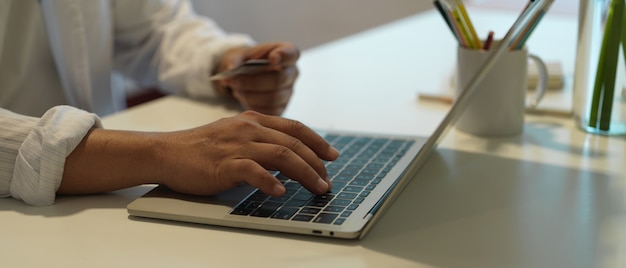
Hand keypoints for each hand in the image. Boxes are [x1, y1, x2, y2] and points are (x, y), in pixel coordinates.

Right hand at [155, 111, 336, 196]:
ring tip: (317, 187)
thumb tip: (287, 157)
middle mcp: (248, 129)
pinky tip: (280, 192)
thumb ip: (259, 140)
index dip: (317, 141)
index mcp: (253, 120)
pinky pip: (253, 171)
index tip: (332, 155)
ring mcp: (237, 145)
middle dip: (316, 162)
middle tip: (327, 180)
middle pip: (293, 143)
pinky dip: (269, 182)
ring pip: (281, 155)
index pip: (294, 127)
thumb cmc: (201, 148)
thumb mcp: (235, 134)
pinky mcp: (223, 164)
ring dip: (304, 173)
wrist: (166, 152)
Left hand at [214, 42, 299, 115]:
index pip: (292, 53)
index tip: (273, 58)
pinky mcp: (281, 108)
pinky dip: (252, 105)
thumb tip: (230, 69)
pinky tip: (243, 98)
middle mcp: (292, 73)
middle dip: (254, 82)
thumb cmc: (246, 62)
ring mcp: (288, 92)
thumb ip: (234, 60)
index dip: (284, 56)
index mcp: (286, 54)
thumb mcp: (238, 55)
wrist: (243, 76)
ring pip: (273, 98)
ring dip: (250, 95)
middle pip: (279, 79)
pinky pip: (268, 110)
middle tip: (234, 82)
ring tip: (236, 90)